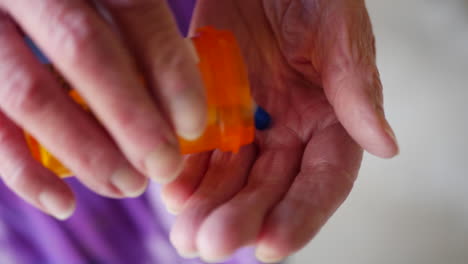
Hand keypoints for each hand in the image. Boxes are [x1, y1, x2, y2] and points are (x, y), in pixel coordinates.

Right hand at [0, 0, 206, 219]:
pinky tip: (63, 203)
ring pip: (29, 92)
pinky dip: (21, 170)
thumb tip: (185, 90)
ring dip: (86, 150)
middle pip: (83, 49)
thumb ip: (141, 21)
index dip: (167, 68)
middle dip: (131, 118)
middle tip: (165, 166)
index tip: (193, 124)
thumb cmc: (79, 2)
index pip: (134, 7)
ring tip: (129, 185)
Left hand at [162, 0, 398, 261]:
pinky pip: (197, 147)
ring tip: (187, 236)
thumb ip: (355, 84)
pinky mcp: (208, 107)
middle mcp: (288, 129)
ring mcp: (246, 121)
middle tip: (213, 245)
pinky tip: (171, 192)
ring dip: (207, 207)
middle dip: (242, 218)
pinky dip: (184, 171)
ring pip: (229, 176)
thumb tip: (385, 145)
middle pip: (268, 187)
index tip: (272, 245)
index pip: (323, 179)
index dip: (301, 214)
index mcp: (329, 118)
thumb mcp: (336, 28)